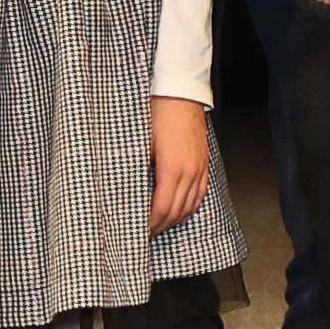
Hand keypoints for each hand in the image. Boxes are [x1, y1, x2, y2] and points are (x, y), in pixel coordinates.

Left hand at [148, 96, 211, 233]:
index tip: (138, 233)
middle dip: (160, 227)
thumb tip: (125, 193)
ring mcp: (200, 168)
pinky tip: (181, 211)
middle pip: (176, 212)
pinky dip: (190, 207)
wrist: (179, 92)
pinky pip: (200, 194)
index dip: (149, 225)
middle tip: (145, 235)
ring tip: (160, 227)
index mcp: (172, 169)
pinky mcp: (204, 163)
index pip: (161, 210)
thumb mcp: (140, 144)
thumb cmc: (157, 113)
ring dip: (175, 220)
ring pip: (190, 206)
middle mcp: (190, 172)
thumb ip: (136, 171)